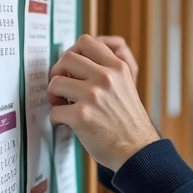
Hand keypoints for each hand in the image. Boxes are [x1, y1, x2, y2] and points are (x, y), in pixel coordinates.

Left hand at [48, 34, 158, 170]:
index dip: (72, 53)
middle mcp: (105, 78)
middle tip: (61, 87)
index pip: (86, 41)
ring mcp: (93, 96)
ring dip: (54, 96)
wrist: (138, 150)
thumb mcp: (125, 86)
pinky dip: (57, 119)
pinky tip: (67, 124)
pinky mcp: (81, 116)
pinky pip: (54, 111)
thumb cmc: (129, 122)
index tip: (71, 68)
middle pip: (67, 58)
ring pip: (55, 83)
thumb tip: (73, 64)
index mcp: (117, 68)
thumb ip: (105, 72)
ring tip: (62, 106)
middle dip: (58, 72)